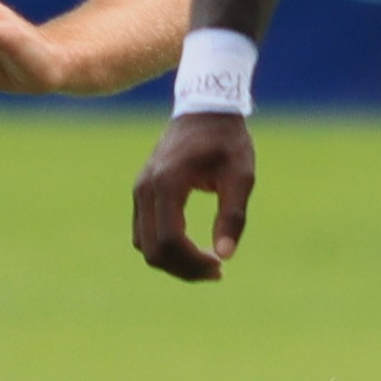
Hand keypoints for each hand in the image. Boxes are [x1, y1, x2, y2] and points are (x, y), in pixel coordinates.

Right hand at [134, 112, 254, 280]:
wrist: (205, 110)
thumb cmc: (227, 141)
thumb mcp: (241, 177)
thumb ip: (233, 216)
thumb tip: (224, 255)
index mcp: (168, 183)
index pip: (169, 241)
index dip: (192, 263)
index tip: (220, 266)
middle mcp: (146, 188)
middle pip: (152, 250)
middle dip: (183, 269)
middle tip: (216, 270)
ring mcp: (140, 190)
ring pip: (143, 244)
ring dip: (173, 261)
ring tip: (207, 262)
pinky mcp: (142, 192)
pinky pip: (144, 232)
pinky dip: (164, 247)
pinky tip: (192, 248)